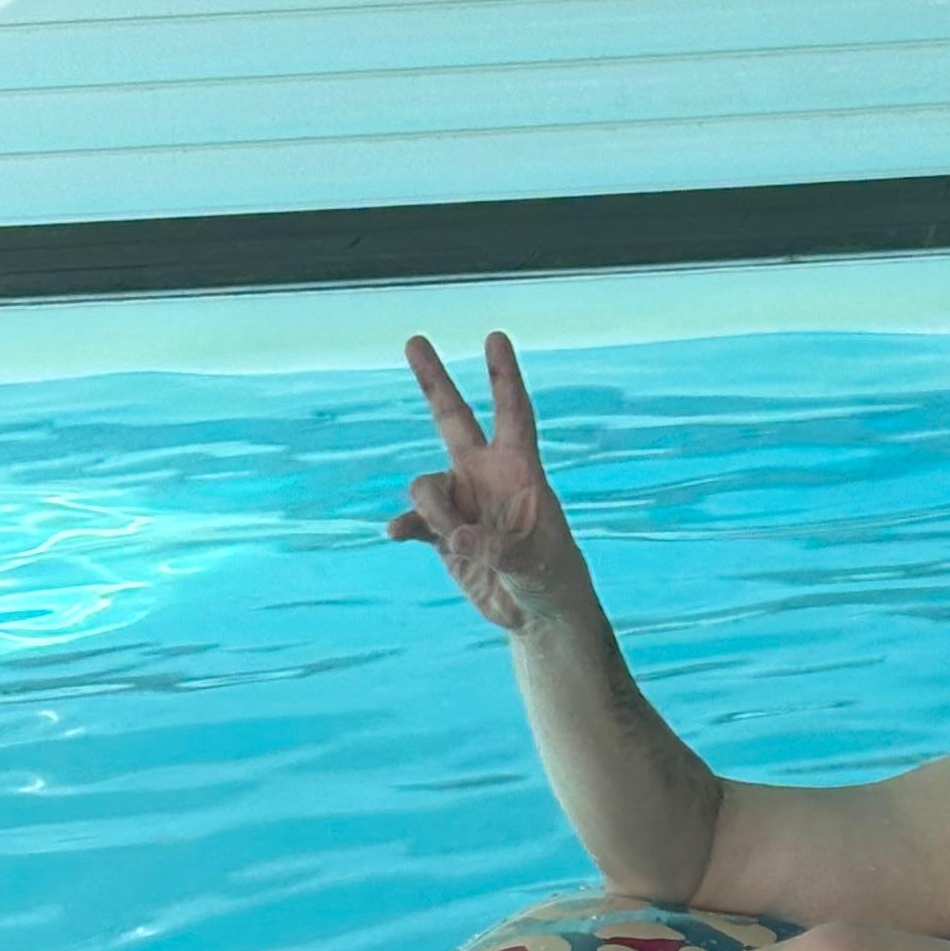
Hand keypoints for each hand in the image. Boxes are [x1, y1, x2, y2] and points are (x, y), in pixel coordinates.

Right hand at [386, 333, 589, 633]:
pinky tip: (398, 534)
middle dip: (433, 379)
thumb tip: (454, 539)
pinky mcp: (442, 533)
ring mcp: (461, 501)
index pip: (512, 412)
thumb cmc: (550, 576)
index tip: (496, 337)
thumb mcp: (531, 560)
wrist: (537, 613)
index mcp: (520, 470)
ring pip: (426, 485)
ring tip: (459, 543)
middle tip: (415, 339)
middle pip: (452, 417)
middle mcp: (486, 475)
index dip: (504, 375)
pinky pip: (413, 520)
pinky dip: (406, 525)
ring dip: (434, 512)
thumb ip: (492, 546)